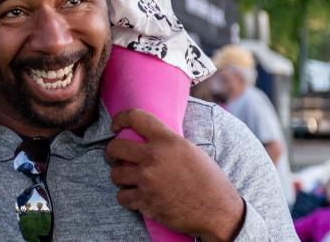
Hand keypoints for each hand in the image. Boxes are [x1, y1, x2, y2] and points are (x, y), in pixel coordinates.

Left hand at [106, 109, 244, 241]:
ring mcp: (147, 180)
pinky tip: (135, 196)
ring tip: (127, 178)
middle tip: (115, 157)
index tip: (115, 126)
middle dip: (112, 152)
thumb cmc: (209, 180)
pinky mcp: (145, 202)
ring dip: (119, 176)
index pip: (135, 117)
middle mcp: (154, 157)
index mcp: (168, 140)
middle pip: (115, 147)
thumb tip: (147, 137)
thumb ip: (167, 142)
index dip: (119, 119)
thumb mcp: (190, 150)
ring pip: (115, 174)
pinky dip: (126, 197)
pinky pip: (121, 197)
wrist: (217, 211)